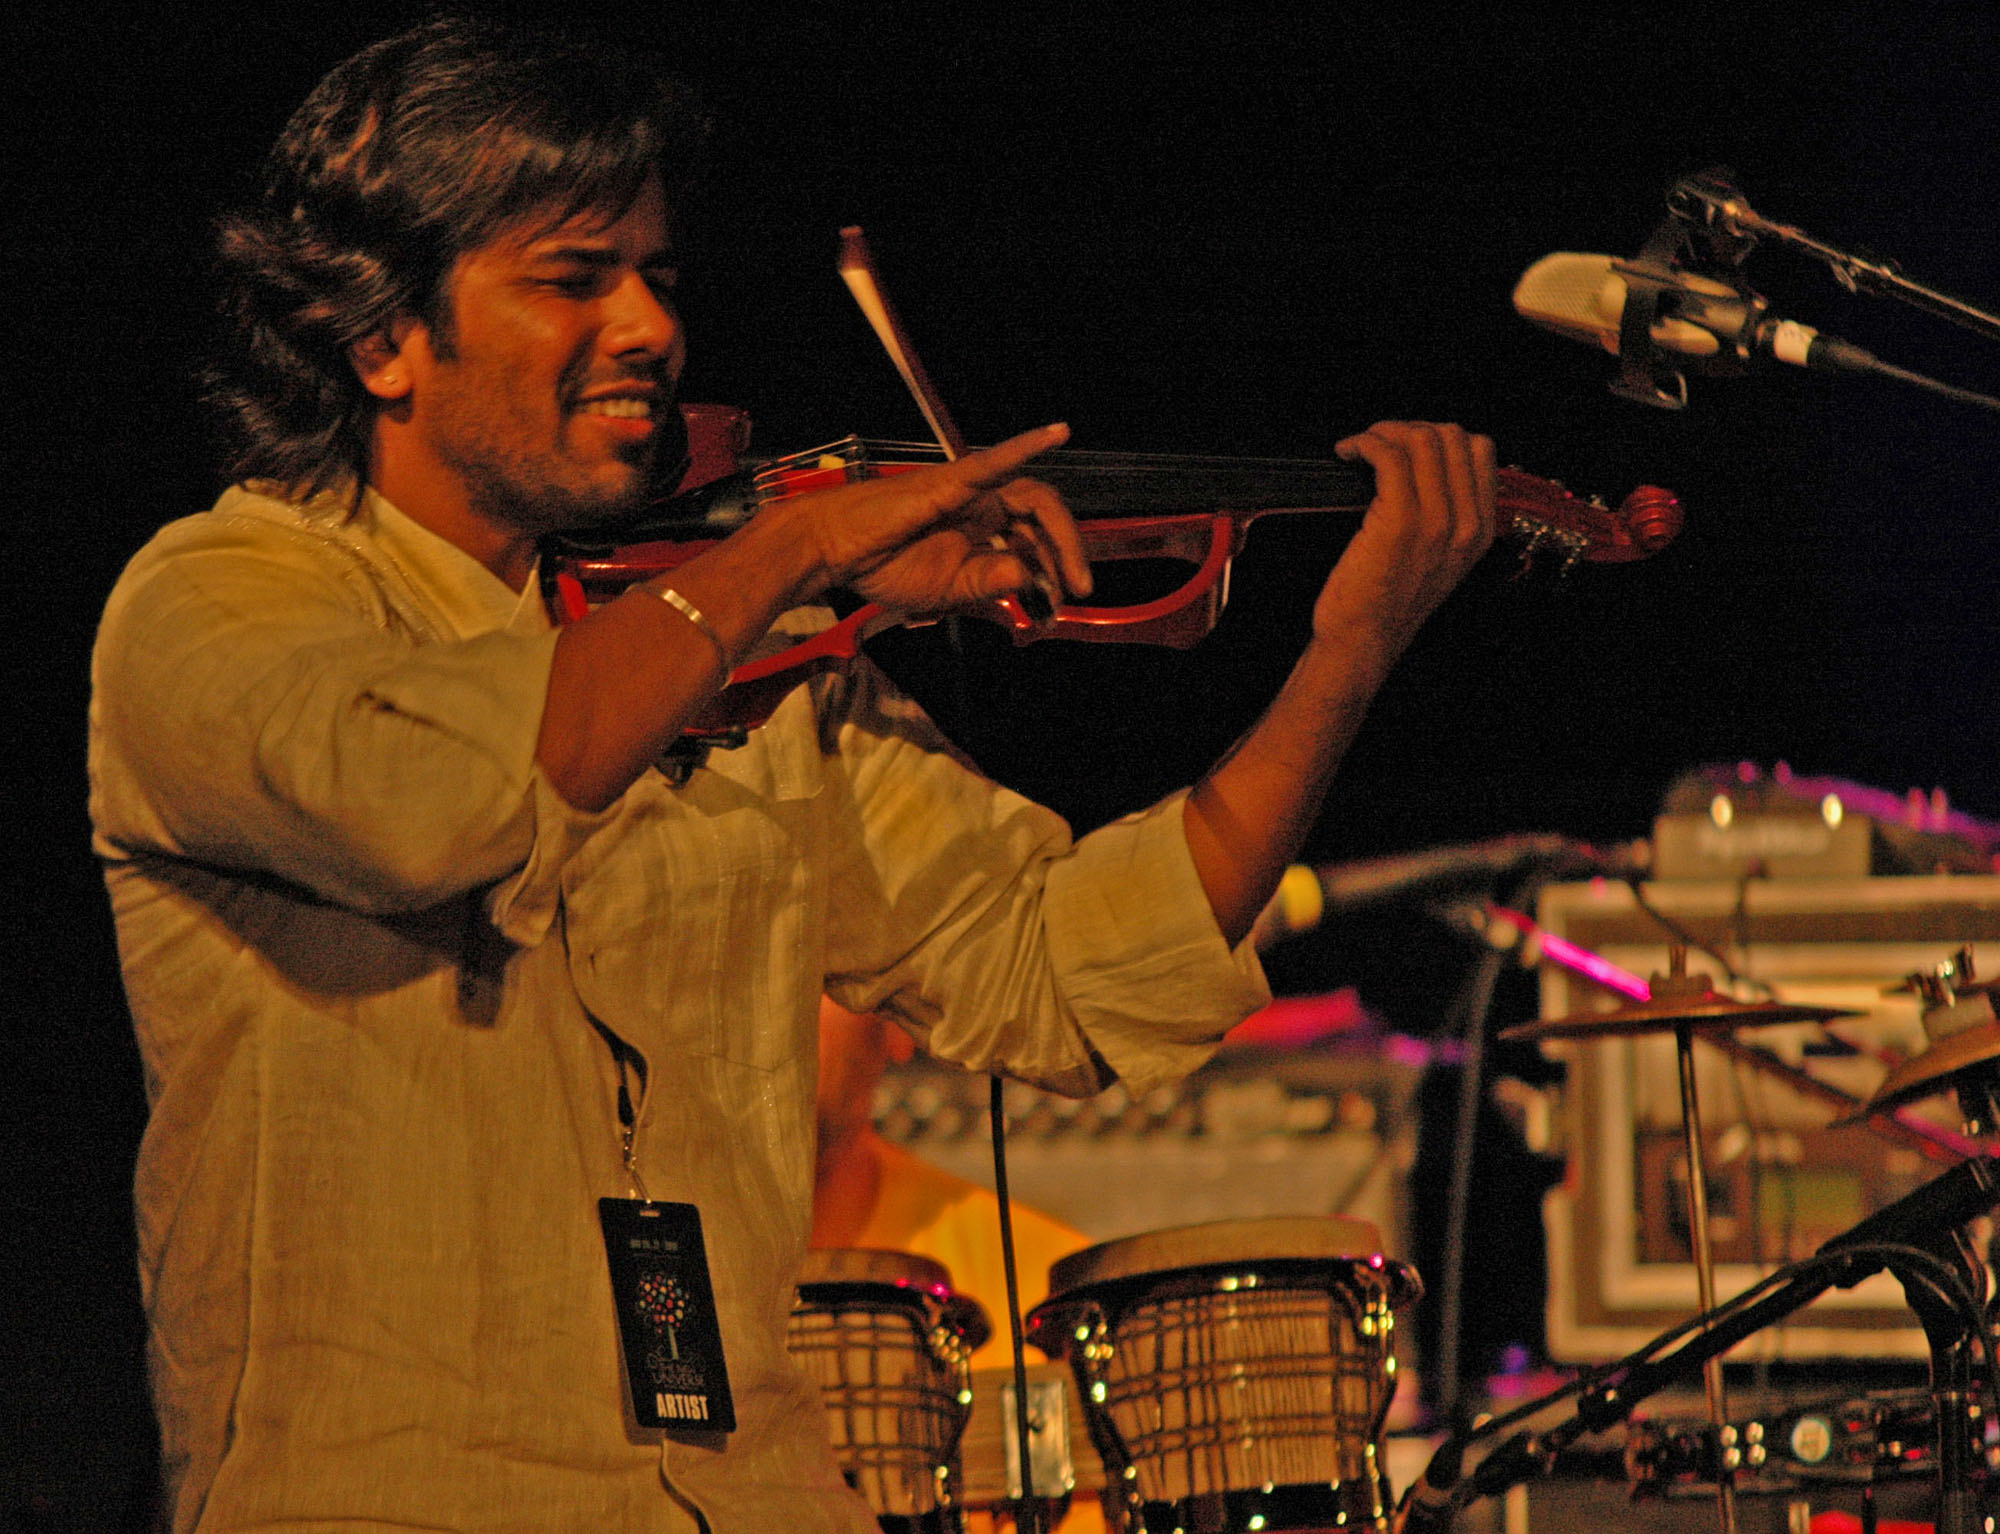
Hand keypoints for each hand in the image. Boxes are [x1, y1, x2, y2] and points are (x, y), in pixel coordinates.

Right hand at [775, 424, 1092, 615]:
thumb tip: (1032, 580)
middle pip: (1042, 517)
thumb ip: (991, 585)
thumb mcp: (949, 590)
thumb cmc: (884, 565)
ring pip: (1031, 499)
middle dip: (1068, 553)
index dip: (1055, 569)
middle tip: (1080, 589)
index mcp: (982, 529)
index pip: (1033, 540)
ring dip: (1060, 533)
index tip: (1059, 605)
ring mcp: (969, 491)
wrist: (835, 551)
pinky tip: (1055, 432)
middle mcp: (982, 505)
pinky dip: (1024, 447)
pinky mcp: (949, 482)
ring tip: (1075, 572)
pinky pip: (991, 463)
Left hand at [1316, 420, 1496, 663]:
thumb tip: (1422, 464)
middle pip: (1452, 437)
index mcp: (1480, 530)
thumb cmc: (1385, 603)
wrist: (1363, 642)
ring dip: (1382, 431)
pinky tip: (1348, 453)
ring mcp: (1437, 523)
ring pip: (1422, 440)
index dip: (1436, 435)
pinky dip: (1365, 443)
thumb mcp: (1436, 561)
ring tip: (1359, 447)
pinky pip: (1389, 456)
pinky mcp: (1400, 523)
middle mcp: (1466, 525)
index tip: (1403, 445)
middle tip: (1375, 443)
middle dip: (1408, 428)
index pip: (1479, 450)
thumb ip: (1446, 518)